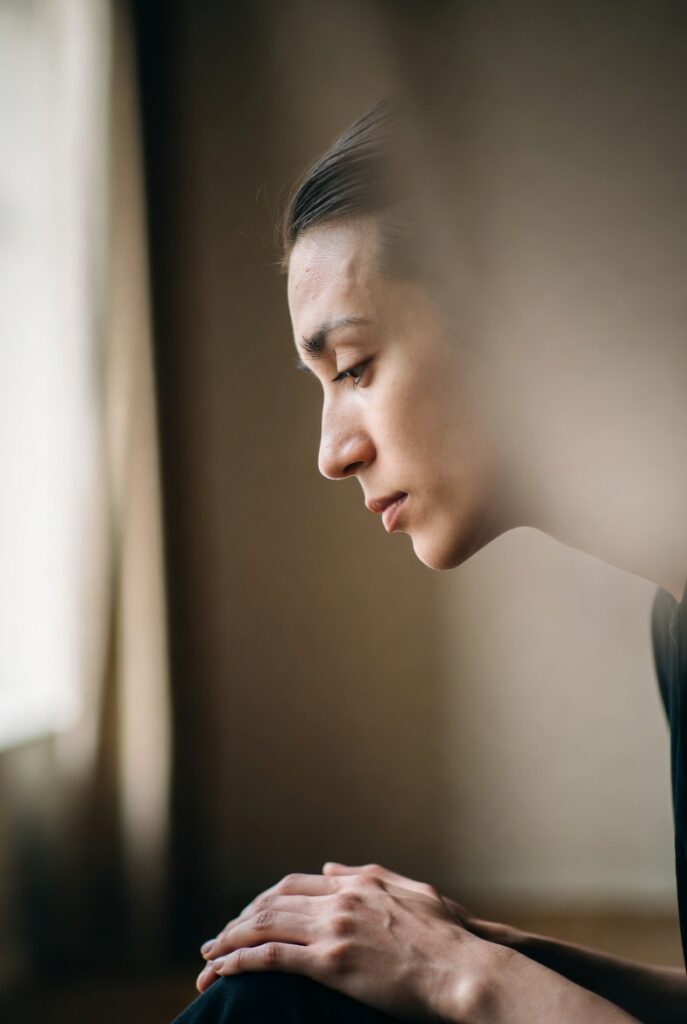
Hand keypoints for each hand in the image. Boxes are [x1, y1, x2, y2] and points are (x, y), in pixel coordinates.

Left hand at [197, 862, 488, 1020]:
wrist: (463, 970)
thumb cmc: (449, 938)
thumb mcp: (413, 892)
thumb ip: (369, 876)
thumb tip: (331, 867)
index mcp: (358, 883)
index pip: (296, 885)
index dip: (265, 901)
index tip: (248, 917)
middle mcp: (341, 899)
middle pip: (273, 903)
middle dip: (239, 921)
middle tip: (216, 940)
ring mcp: (334, 929)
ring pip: (265, 926)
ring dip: (229, 941)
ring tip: (207, 959)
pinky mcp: (331, 962)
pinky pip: (272, 958)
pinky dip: (240, 961)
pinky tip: (222, 971)